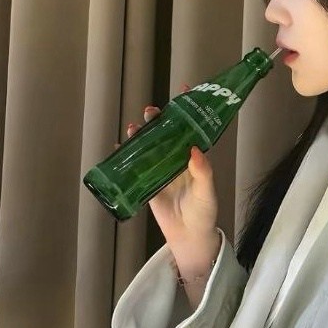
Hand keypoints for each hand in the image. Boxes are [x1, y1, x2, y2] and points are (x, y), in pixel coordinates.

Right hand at [119, 85, 217, 246]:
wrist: (189, 237)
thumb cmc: (203, 213)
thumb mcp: (206, 191)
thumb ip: (203, 172)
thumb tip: (195, 149)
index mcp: (194, 158)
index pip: (191, 129)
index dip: (187, 111)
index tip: (183, 91)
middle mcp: (177, 160)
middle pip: (166, 134)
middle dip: (158, 120)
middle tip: (151, 111)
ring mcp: (161, 171)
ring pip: (150, 146)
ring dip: (142, 135)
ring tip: (135, 127)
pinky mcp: (148, 183)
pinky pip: (136, 166)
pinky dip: (127, 155)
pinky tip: (120, 146)